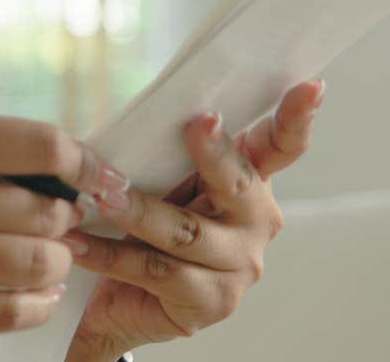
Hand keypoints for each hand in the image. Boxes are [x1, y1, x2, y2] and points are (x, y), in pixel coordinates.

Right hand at [0, 111, 131, 345]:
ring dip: (55, 263)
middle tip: (62, 222)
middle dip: (65, 219)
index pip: (40, 144)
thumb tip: (65, 173)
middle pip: (44, 209)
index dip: (84, 162)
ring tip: (49, 258)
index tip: (97, 176)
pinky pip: (8, 311)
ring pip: (34, 262)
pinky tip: (34, 294)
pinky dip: (35, 304)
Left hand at [59, 79, 324, 361]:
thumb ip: (166, 150)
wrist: (124, 302)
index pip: (281, 146)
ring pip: (186, 231)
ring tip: (102, 194)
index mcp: (250, 180)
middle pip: (238, 182)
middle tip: (195, 125)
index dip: (297, 117)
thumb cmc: (144, 226)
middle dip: (215, 152)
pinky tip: (79, 243)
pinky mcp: (211, 301)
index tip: (310, 86)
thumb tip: (147, 108)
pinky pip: (156, 270)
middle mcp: (256, 221)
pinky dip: (110, 255)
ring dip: (140, 211)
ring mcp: (239, 265)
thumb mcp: (159, 180)